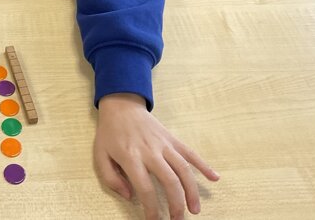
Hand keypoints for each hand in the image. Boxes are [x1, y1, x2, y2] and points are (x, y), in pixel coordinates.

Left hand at [94, 93, 219, 219]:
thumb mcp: (100, 155)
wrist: (121, 105)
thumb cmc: (109, 133)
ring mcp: (164, 144)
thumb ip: (111, 178)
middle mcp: (150, 151)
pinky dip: (204, 165)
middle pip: (169, 181)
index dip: (151, 208)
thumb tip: (130, 197)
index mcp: (130, 156)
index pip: (145, 188)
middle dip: (176, 204)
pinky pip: (191, 152)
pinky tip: (214, 178)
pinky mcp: (172, 138)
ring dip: (192, 191)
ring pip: (184, 169)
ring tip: (195, 210)